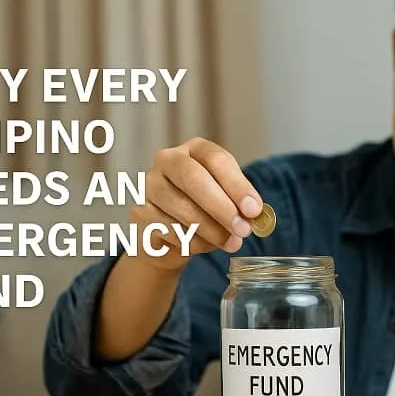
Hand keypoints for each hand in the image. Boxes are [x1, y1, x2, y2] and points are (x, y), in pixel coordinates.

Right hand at [131, 137, 263, 269]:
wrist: (168, 236)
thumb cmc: (203, 210)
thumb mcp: (226, 200)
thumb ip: (239, 204)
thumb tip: (252, 216)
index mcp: (194, 150)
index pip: (216, 159)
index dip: (237, 186)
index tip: (253, 210)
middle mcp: (167, 160)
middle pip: (194, 179)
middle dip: (222, 208)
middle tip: (243, 230)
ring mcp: (150, 186)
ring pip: (182, 209)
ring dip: (212, 231)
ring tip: (230, 243)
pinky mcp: (140, 213)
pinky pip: (171, 231)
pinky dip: (194, 243)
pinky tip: (203, 245)